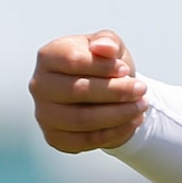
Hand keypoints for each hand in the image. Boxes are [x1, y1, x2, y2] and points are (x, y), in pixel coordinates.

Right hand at [31, 31, 146, 152]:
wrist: (101, 95)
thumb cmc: (103, 65)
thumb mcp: (110, 46)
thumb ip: (108, 41)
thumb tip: (104, 48)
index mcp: (48, 56)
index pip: (73, 61)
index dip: (103, 67)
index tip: (125, 69)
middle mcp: (39, 85)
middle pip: (78, 91)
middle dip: (116, 91)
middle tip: (142, 89)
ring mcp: (43, 114)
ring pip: (83, 119)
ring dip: (118, 114)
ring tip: (141, 106)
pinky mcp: (54, 137)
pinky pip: (85, 140)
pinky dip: (113, 133)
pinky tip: (131, 122)